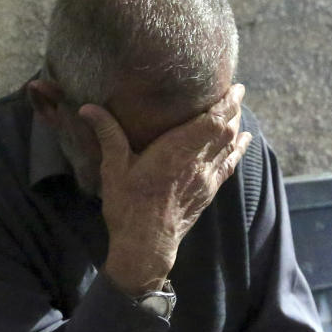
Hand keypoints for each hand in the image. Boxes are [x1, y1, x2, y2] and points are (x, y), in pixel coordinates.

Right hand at [79, 84, 250, 295]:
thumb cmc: (128, 206)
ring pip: (230, 145)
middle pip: (226, 129)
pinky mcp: (207, 192)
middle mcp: (197, 162)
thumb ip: (107, 134)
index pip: (212, 121)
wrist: (146, 245)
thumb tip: (88, 108)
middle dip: (233, 109)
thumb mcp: (113, 168)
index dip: (226, 103)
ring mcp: (205, 178)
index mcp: (177, 151)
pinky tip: (244, 140)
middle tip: (236, 91)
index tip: (234, 86)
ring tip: (238, 110)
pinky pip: (229, 166)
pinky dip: (238, 149)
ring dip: (237, 125)